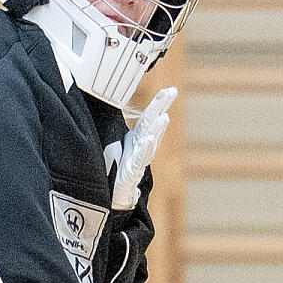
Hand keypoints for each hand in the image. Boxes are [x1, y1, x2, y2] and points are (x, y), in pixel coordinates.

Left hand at [112, 86, 175, 208]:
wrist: (116, 193)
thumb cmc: (118, 166)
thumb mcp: (118, 143)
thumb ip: (120, 127)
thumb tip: (111, 103)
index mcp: (138, 137)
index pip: (149, 116)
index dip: (159, 103)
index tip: (171, 90)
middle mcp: (142, 145)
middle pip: (151, 123)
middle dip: (161, 107)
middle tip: (171, 92)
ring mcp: (139, 158)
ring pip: (149, 140)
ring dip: (157, 129)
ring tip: (164, 116)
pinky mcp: (132, 171)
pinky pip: (139, 159)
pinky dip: (144, 149)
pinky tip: (148, 140)